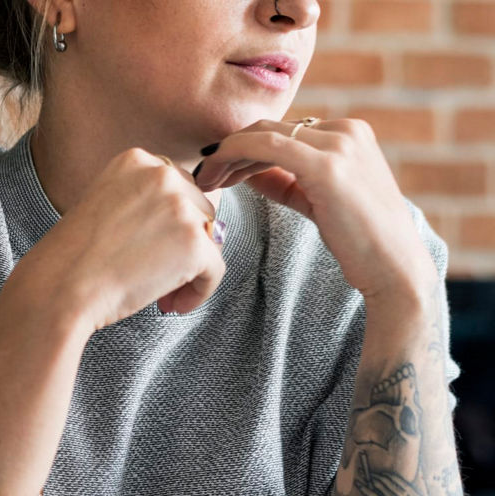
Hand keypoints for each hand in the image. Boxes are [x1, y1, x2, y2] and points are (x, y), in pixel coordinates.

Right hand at [14, 148, 223, 330]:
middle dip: (183, 244)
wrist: (60, 287)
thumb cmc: (72, 259)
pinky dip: (199, 292)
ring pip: (209, 239)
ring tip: (161, 295)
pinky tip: (172, 305)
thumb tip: (189, 225)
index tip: (147, 249)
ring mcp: (180, 207)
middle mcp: (162, 174)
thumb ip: (142, 203)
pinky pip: (215, 270)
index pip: (176, 188)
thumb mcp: (104, 207)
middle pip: (199, 209)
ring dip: (191, 269)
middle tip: (154, 276)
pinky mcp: (194, 242)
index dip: (168, 224)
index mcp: (136, 160)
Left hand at [193, 118, 436, 303]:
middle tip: (204, 173)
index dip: (244, 147)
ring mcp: (340, 144)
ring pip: (263, 134)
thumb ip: (284, 179)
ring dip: (227, 154)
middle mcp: (347, 130)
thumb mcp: (315, 198)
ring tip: (206, 178)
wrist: (393, 266)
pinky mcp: (328, 165)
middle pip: (270, 128)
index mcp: (349, 133)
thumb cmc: (357, 239)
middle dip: (231, 148)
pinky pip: (266, 147)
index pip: (283, 130)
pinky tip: (217, 175)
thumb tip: (246, 170)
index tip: (218, 168)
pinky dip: (234, 156)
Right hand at [356, 452, 430, 495]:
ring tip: (374, 475)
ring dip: (380, 477)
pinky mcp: (413, 490)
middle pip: (381, 486)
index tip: (358, 484)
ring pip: (389, 482)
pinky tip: (385, 475)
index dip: (365, 489)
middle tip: (365, 476)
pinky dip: (390, 476)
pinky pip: (399, 480)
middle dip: (371, 480)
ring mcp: (406, 495)